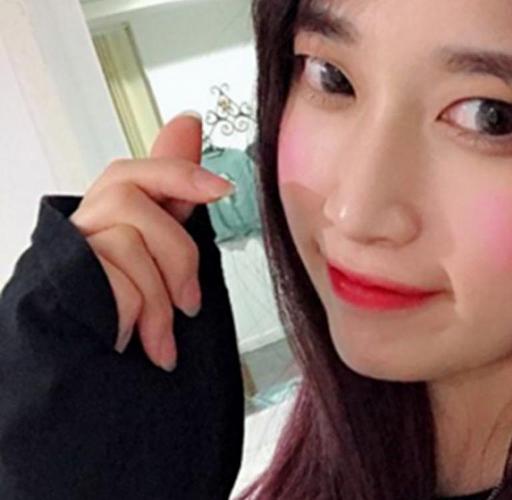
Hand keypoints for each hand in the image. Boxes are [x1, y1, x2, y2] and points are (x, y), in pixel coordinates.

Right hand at [69, 112, 234, 371]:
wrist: (80, 364)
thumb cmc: (125, 308)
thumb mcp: (162, 251)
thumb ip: (174, 189)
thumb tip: (187, 124)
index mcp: (111, 213)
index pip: (137, 172)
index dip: (181, 173)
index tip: (222, 189)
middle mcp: (83, 224)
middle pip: (134, 203)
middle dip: (178, 257)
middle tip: (189, 302)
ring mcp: (68, 250)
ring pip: (129, 243)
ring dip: (159, 302)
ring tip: (160, 336)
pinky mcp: (60, 281)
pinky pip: (116, 282)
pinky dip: (137, 317)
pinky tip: (131, 338)